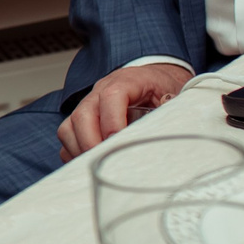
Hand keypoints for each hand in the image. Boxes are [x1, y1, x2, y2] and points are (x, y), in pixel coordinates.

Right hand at [57, 62, 191, 159]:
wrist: (153, 77)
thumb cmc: (162, 87)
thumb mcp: (175, 93)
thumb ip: (171, 109)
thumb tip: (168, 129)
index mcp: (127, 81)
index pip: (111, 96)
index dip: (112, 120)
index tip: (118, 142)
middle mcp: (100, 91)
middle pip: (82, 115)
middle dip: (92, 143)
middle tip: (107, 162)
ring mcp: (88, 105)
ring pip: (69, 128)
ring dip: (81, 150)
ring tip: (100, 166)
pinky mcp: (81, 120)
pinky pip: (68, 139)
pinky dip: (75, 154)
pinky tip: (93, 163)